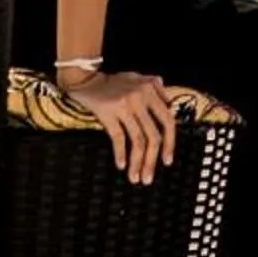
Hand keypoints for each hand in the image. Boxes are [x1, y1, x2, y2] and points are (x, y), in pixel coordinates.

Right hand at [65, 68, 179, 184]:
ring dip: (137, 163)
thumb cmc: (113, 82)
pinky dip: (120, 153)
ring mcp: (125, 105)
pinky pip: (118, 137)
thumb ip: (156, 88)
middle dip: (152, 160)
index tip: (167, 161)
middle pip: (153, 135)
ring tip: (135, 178)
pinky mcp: (109, 112)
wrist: (87, 78)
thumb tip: (171, 108)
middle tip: (149, 178)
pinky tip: (121, 165)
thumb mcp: (139, 78)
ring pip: (137, 140)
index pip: (168, 120)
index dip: (170, 143)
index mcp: (150, 90)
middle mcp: (140, 97)